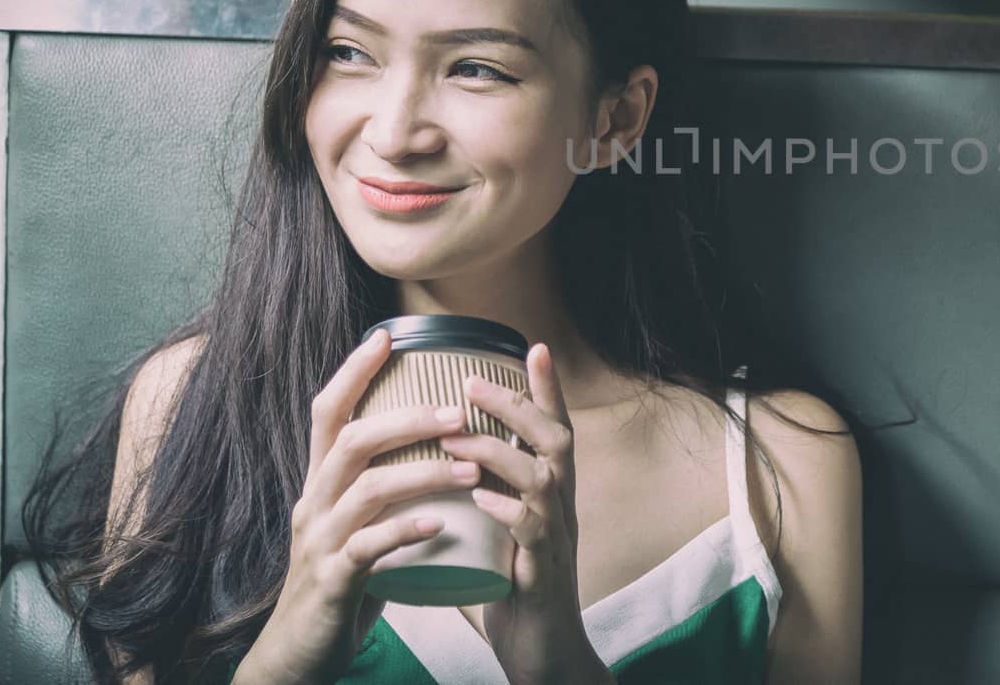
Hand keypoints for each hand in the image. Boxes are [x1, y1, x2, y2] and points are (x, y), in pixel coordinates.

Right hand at [249, 329, 482, 682]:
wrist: (300, 651)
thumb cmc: (342, 577)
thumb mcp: (355, 520)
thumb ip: (381, 482)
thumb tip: (432, 439)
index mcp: (320, 482)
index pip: (326, 413)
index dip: (352, 371)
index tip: (387, 335)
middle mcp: (314, 502)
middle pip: (352, 440)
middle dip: (407, 418)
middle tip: (459, 411)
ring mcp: (320, 543)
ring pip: (367, 490)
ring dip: (423, 472)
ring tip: (469, 465)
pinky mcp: (332, 582)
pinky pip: (368, 549)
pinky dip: (405, 531)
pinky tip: (439, 524)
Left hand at [440, 343, 611, 684]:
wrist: (542, 657)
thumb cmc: (515, 593)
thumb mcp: (500, 534)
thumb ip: (480, 501)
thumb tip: (438, 464)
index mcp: (550, 497)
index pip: (553, 430)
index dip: (546, 389)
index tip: (531, 345)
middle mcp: (561, 510)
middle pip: (556, 440)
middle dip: (517, 406)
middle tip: (472, 382)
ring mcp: (556, 541)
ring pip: (544, 480)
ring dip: (501, 454)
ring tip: (460, 440)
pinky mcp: (543, 576)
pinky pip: (533, 534)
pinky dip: (509, 511)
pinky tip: (484, 501)